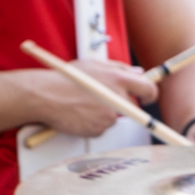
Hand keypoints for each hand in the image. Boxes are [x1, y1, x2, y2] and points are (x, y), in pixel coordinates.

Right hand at [34, 59, 157, 137]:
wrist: (44, 96)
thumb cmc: (66, 78)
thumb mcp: (94, 65)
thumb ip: (120, 68)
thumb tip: (139, 73)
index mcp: (118, 79)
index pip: (148, 88)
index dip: (150, 94)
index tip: (147, 97)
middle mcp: (117, 98)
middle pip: (132, 106)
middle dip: (122, 105)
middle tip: (104, 101)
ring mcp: (108, 116)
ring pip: (114, 117)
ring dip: (103, 113)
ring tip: (82, 104)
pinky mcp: (98, 129)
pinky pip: (101, 127)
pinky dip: (92, 123)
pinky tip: (78, 114)